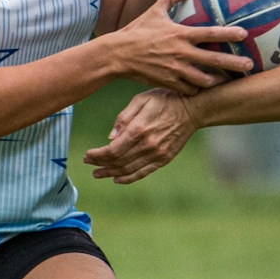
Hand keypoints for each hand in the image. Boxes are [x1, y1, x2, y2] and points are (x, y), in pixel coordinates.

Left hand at [83, 89, 198, 183]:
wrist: (192, 109)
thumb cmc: (165, 99)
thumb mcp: (142, 99)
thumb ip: (124, 117)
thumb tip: (110, 137)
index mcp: (139, 129)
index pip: (112, 150)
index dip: (97, 155)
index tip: (87, 155)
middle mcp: (147, 145)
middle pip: (118, 162)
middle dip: (100, 165)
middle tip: (89, 165)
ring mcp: (157, 154)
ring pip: (128, 170)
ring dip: (111, 174)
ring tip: (99, 174)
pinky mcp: (164, 158)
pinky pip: (143, 172)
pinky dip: (128, 178)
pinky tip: (117, 179)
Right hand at [109, 0, 251, 94]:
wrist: (118, 55)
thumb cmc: (137, 31)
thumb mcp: (154, 11)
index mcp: (180, 34)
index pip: (211, 33)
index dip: (229, 34)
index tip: (245, 35)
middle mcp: (181, 53)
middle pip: (215, 60)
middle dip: (235, 64)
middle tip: (250, 66)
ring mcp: (176, 70)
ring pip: (205, 80)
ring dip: (217, 81)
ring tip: (228, 80)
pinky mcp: (169, 83)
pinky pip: (190, 89)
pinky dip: (198, 89)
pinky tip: (203, 88)